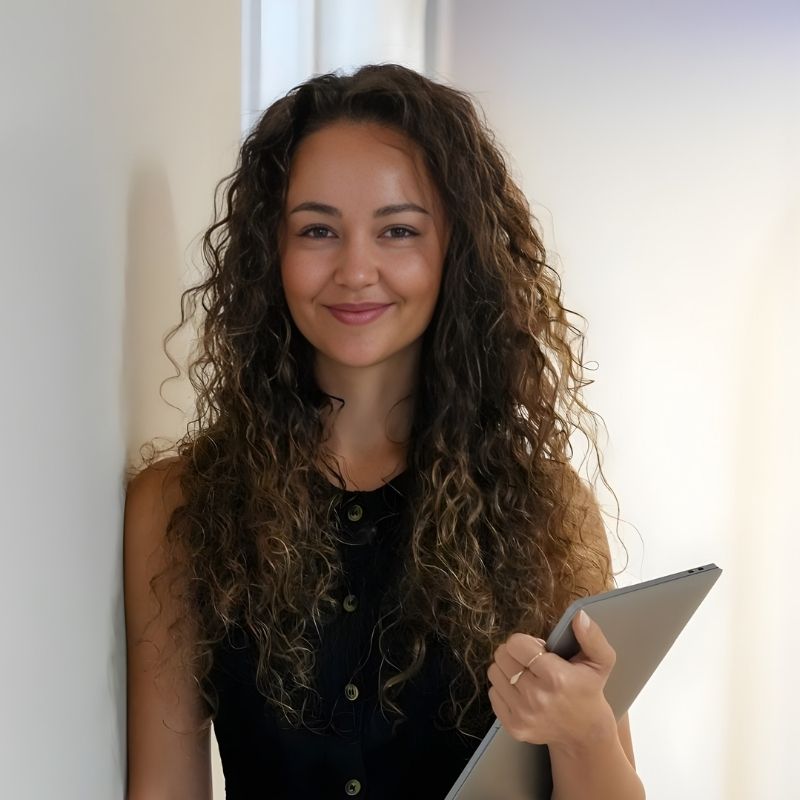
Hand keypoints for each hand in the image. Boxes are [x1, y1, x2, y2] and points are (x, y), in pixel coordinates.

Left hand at [487, 610, 617, 751]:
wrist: (585, 732)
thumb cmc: (589, 689)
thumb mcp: (600, 661)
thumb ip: (591, 636)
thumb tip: (579, 616)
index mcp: (555, 677)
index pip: (515, 643)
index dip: (526, 642)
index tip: (539, 651)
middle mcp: (536, 698)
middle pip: (502, 656)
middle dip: (515, 653)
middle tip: (532, 662)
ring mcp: (523, 715)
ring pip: (494, 672)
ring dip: (508, 670)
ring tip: (527, 676)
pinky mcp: (513, 726)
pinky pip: (493, 693)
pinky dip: (504, 688)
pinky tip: (522, 692)